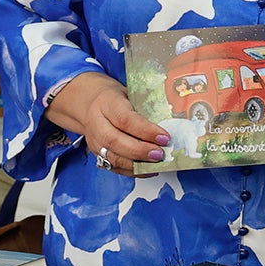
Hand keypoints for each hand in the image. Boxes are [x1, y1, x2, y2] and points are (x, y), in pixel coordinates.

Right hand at [50, 73, 167, 177]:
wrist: (92, 102)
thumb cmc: (117, 99)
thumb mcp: (130, 94)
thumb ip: (145, 108)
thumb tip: (172, 124)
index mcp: (106, 103)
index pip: (125, 119)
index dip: (146, 131)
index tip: (164, 137)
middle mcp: (96, 123)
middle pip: (115, 141)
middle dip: (140, 150)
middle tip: (160, 154)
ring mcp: (94, 140)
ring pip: (112, 157)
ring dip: (136, 164)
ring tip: (156, 164)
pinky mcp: (96, 153)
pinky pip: (113, 166)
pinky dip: (132, 171)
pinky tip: (148, 170)